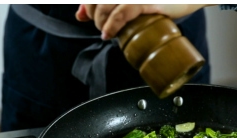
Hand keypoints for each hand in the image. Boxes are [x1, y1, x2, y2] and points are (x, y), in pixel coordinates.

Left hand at [75, 4, 210, 39]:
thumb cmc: (157, 0)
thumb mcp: (128, 3)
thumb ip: (102, 5)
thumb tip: (79, 15)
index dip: (86, 7)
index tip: (87, 17)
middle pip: (94, 1)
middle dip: (93, 16)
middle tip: (101, 27)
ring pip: (104, 6)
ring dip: (100, 23)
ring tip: (107, 32)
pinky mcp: (146, 2)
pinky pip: (122, 13)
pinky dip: (111, 25)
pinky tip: (110, 34)